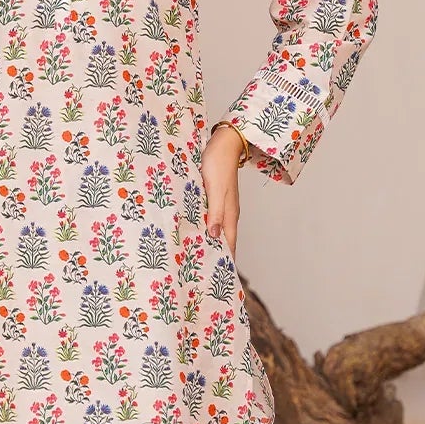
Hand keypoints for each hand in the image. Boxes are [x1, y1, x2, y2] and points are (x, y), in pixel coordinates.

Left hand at [200, 122, 243, 260]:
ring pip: (217, 230)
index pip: (229, 244)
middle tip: (203, 273)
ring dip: (209, 243)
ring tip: (198, 258)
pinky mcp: (215, 198)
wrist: (223, 144)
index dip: (225, 261)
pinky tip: (194, 232)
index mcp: (230, 214)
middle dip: (216, 256)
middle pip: (224, 240)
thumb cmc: (217, 165)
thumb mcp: (214, 190)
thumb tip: (213, 235)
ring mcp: (223, 206)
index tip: (218, 278)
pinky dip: (205, 228)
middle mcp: (228, 213)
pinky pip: (211, 219)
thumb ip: (215, 213)